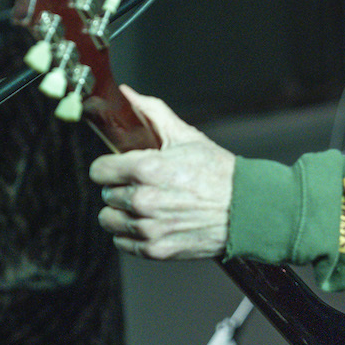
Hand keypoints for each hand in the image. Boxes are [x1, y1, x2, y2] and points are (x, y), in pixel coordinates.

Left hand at [89, 85, 234, 259]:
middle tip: (141, 184)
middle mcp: (143, 200)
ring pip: (109, 220)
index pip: (99, 171)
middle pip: (106, 194)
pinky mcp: (156, 249)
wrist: (245, 209)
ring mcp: (149, 227)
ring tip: (142, 205)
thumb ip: (151, 112)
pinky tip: (149, 222)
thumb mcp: (185, 135)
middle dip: (119, 187)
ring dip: (121, 212)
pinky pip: (122, 243)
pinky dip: (130, 234)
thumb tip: (127, 95)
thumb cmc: (218, 173)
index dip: (109, 166)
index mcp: (146, 169)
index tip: (118, 167)